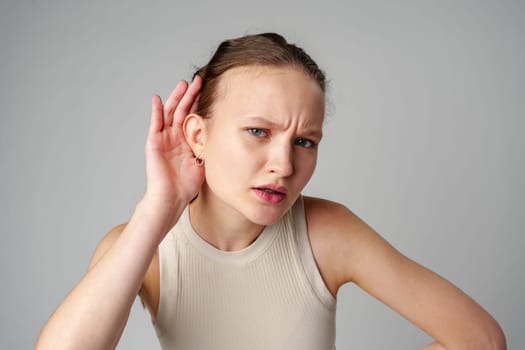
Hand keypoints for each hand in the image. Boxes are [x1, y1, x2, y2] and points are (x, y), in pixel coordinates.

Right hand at [143, 76, 203, 207]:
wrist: (171, 198)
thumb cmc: (186, 186)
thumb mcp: (203, 163)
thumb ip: (208, 148)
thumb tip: (223, 137)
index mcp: (186, 141)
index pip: (193, 117)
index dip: (199, 104)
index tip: (209, 91)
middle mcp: (174, 137)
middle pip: (182, 111)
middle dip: (190, 95)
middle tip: (199, 80)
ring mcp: (163, 139)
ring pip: (170, 113)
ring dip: (176, 98)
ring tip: (183, 84)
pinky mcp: (154, 143)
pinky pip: (155, 123)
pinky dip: (156, 111)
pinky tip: (158, 99)